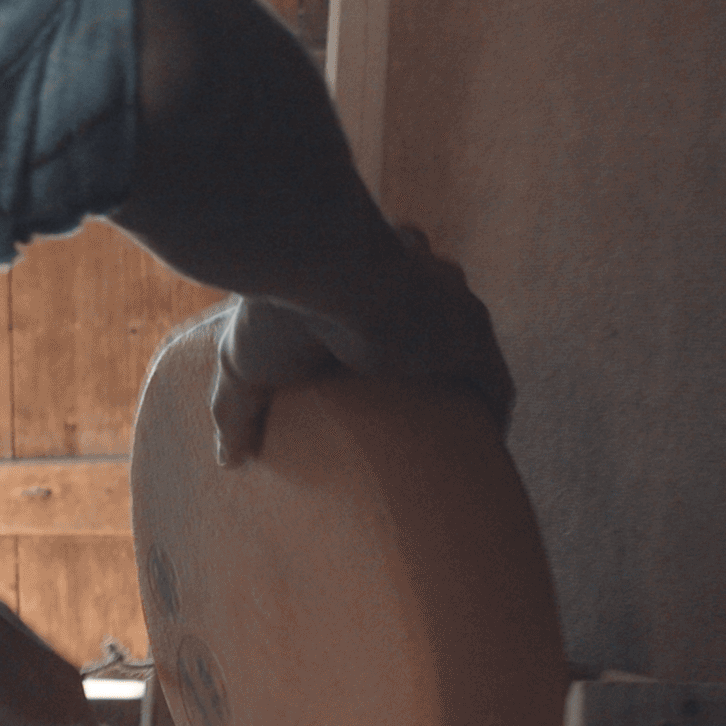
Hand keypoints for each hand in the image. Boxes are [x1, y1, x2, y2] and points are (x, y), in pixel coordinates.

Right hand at [210, 230, 513, 464]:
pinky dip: (492, 416)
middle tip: (418, 421)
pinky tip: (483, 453)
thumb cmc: (278, 306)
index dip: (395, 346)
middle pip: (441, 329)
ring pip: (472, 356)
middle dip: (437, 370)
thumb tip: (230, 460)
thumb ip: (236, 410)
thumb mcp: (243, 363)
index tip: (382, 387)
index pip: (395, 304)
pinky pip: (495, 384)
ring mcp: (451, 306)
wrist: (320, 266)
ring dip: (468, 396)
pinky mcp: (470, 335)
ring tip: (454, 447)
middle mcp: (419, 279)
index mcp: (369, 273)